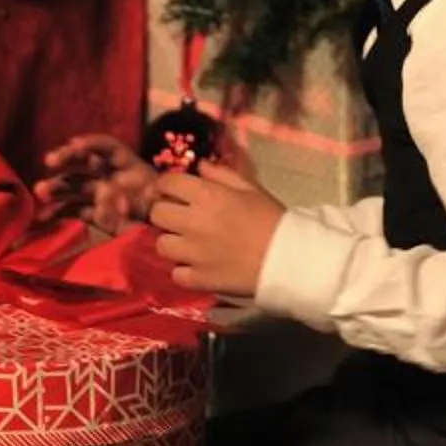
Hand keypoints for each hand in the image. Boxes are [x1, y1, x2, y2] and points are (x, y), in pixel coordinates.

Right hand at [35, 134, 161, 235]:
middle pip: (85, 163)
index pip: (107, 147)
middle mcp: (110, 175)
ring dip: (57, 186)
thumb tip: (109, 202)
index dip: (91, 143)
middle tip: (50, 161)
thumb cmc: (166, 208)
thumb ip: (137, 199)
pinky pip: (74, 210)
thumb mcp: (160, 199)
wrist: (168, 230)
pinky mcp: (95, 213)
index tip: (75, 145)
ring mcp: (100, 194)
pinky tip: (44, 216)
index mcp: (128, 165)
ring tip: (41, 191)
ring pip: (74, 185)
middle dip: (67, 160)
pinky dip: (59, 212)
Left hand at [150, 161, 286, 298]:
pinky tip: (196, 266)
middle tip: (179, 218)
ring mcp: (193, 253)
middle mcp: (193, 222)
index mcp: (207, 195)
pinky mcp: (198, 279)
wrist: (289, 258)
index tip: (172, 191)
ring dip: (171, 243)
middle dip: (165, 212)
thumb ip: (222, 174)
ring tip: (187, 244)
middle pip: (156, 213)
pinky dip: (184, 271)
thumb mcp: (251, 188)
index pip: (167, 183)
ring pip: (160, 245)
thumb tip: (200, 166)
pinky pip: (176, 274)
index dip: (166, 185)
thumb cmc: (272, 218)